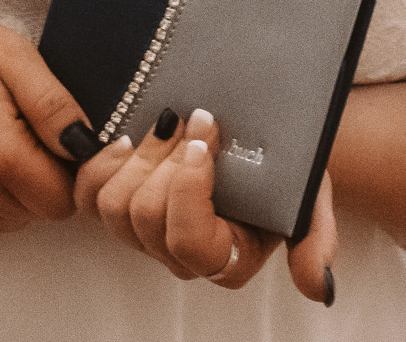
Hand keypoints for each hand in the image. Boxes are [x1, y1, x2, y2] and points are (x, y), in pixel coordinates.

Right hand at [0, 0, 89, 237]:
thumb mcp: (11, 54)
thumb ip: (54, 105)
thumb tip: (90, 146)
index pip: (62, 201)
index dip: (70, 172)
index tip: (57, 140)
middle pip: (34, 213)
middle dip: (40, 179)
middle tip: (21, 130)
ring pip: (3, 219)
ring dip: (9, 191)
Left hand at [73, 107, 340, 303]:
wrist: (263, 131)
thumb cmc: (286, 166)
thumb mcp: (312, 195)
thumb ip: (316, 241)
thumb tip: (318, 289)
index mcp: (226, 259)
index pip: (189, 244)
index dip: (188, 189)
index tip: (205, 138)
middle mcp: (179, 253)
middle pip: (145, 219)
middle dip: (165, 160)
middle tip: (192, 116)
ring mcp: (144, 229)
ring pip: (113, 207)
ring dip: (139, 156)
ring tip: (167, 121)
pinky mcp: (117, 201)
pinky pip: (87, 196)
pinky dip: (101, 162)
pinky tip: (127, 136)